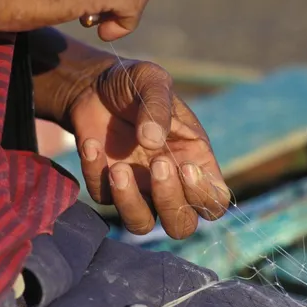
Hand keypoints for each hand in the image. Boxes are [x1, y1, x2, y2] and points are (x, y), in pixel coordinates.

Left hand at [69, 60, 229, 238]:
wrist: (94, 85)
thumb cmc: (134, 84)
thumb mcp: (151, 81)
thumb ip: (157, 107)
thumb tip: (151, 141)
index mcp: (195, 160)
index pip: (215, 201)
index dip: (204, 196)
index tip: (185, 166)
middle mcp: (170, 182)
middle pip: (181, 224)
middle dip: (170, 202)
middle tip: (157, 164)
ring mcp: (138, 188)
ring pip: (142, 225)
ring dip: (131, 203)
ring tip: (119, 168)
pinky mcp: (106, 187)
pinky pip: (103, 198)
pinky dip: (96, 175)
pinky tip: (92, 144)